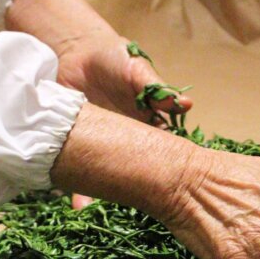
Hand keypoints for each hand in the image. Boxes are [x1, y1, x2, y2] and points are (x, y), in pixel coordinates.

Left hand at [3, 0, 192, 210]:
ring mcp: (101, 144)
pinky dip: (75, 186)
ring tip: (88, 207)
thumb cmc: (114, 57)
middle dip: (131, 188)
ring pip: (105, 174)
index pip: (162, 150)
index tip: (169, 186)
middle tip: (132, 202)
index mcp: (147, 123)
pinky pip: (79, 167)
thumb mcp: (137, 69)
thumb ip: (156, 87)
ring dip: (98, 192)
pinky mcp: (77, 143)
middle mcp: (127, 139)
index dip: (165, 168)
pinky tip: (74, 203)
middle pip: (133, 169)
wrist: (74, 51)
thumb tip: (185, 105)